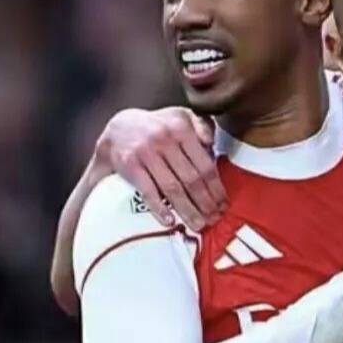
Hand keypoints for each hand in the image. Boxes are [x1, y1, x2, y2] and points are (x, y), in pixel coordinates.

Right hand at [94, 107, 225, 230]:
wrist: (119, 129)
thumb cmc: (159, 127)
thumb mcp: (182, 117)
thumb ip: (202, 126)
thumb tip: (212, 143)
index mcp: (182, 128)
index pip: (205, 165)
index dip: (216, 188)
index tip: (224, 204)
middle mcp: (165, 139)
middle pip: (191, 179)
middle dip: (205, 203)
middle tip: (214, 219)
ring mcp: (146, 153)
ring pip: (172, 188)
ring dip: (187, 210)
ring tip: (198, 225)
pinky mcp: (130, 165)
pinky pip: (147, 191)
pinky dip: (159, 208)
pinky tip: (170, 221)